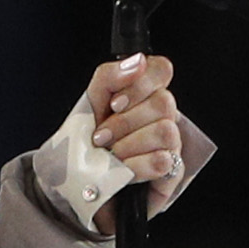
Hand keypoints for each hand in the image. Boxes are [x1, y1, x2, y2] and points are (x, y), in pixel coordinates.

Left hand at [82, 51, 186, 232]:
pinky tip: (123, 172)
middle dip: (125, 122)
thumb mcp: (90, 104)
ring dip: (128, 145)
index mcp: (145, 95)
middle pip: (164, 103)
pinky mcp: (172, 173)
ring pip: (165, 131)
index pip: (162, 70)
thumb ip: (110, 76)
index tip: (115, 103)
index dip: (140, 84)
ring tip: (110, 156)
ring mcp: (171, 145)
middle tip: (102, 136)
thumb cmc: (85, 144)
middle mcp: (163, 117)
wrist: (76, 186)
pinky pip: (164, 160)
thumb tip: (138, 61)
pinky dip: (136, 166)